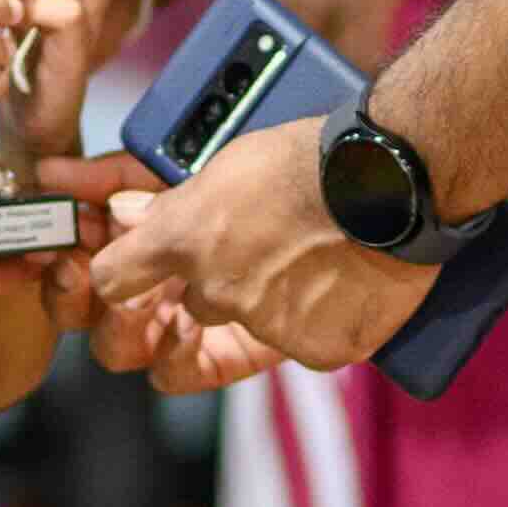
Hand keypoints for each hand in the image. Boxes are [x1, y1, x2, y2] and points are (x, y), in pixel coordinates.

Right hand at [14, 168, 273, 389]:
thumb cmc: (281, 187)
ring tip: (142, 305)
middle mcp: (172, 263)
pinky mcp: (245, 345)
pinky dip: (172, 363)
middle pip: (89, 296)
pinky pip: (182, 372)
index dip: (32, 247)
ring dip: (118, 327)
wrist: (367, 210)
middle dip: (67, 290)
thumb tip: (79, 235)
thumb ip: (128, 236)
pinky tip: (179, 338)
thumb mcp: (190, 203)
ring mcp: (205, 307)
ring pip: (124, 340)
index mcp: (154, 214)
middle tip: (74, 275)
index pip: (78, 233)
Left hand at [81, 120, 431, 375]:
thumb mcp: (228, 163)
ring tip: (311, 258)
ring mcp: (266, 325)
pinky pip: (303, 346)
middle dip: (208, 290)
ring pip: (246, 325)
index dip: (120, 280)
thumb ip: (170, 200)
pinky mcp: (315, 349)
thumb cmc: (311, 157)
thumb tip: (121, 213)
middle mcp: (215, 291)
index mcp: (184, 240)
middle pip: (187, 309)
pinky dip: (319, 321)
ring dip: (268, 302)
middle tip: (254, 254)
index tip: (132, 279)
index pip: (113, 281)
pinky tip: (341, 284)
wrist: (395, 178)